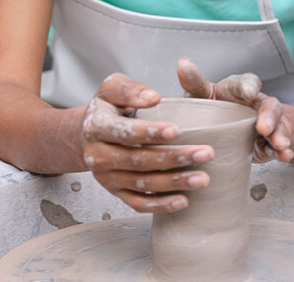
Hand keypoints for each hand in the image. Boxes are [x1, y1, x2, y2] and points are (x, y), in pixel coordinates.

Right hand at [82, 74, 213, 212]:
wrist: (87, 134)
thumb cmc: (108, 108)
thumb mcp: (112, 88)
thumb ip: (131, 90)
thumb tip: (154, 98)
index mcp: (96, 126)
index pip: (124, 132)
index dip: (150, 133)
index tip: (178, 131)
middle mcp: (98, 155)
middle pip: (138, 160)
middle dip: (174, 158)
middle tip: (205, 153)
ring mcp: (106, 177)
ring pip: (142, 184)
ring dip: (174, 182)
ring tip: (202, 178)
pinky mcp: (116, 192)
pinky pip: (138, 203)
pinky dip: (161, 205)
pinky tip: (183, 201)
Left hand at [177, 58, 293, 163]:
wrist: (224, 132)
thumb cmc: (212, 108)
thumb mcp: (202, 96)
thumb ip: (194, 83)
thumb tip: (183, 63)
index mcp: (238, 90)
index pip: (247, 82)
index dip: (249, 86)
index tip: (249, 92)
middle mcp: (256, 103)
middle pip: (268, 105)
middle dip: (269, 116)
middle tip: (264, 128)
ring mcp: (266, 122)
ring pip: (278, 124)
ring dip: (280, 134)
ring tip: (280, 145)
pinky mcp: (268, 141)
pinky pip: (279, 144)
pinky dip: (283, 150)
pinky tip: (285, 156)